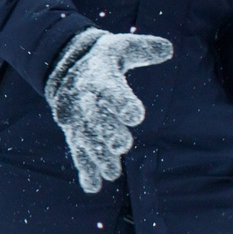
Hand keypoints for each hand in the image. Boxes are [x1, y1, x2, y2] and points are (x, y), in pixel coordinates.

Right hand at [44, 28, 174, 193]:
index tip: (135, 115)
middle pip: (95, 119)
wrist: (64, 67)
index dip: (121, 102)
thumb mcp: (122, 47)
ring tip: (113, 172)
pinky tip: (93, 186)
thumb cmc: (103, 58)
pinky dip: (85, 169)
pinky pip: (77, 152)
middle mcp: (86, 101)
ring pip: (86, 140)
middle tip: (121, 145)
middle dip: (107, 133)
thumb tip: (167, 49)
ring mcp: (78, 119)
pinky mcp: (74, 133)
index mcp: (100, 78)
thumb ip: (144, 49)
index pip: (110, 90)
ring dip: (98, 157)